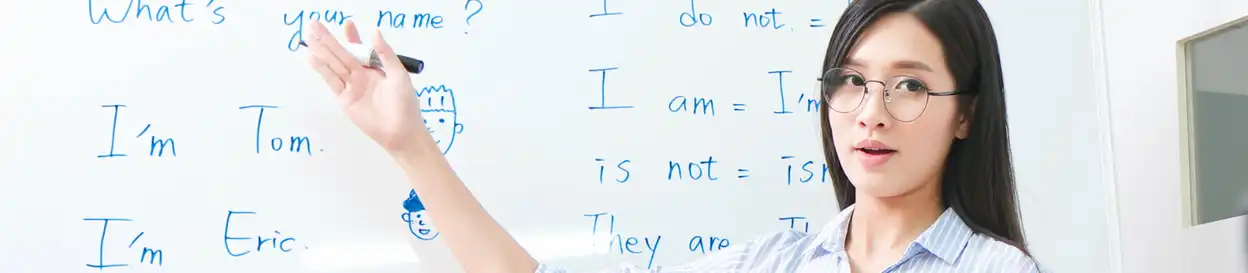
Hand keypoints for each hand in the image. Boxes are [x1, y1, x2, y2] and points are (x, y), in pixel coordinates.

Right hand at [304, 20, 429, 154]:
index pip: (360, 49)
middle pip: (341, 54)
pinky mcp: (344, 99)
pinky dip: (322, 69)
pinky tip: (312, 57)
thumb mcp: (399, 74)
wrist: (401, 132)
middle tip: (314, 23)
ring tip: (308, 37)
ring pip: (333, 65)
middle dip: (328, 39)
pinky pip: (332, 81)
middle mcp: (361, 75)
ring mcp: (351, 87)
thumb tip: (375, 31)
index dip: (352, 37)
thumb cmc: (405, 103)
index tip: (346, 23)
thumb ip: (385, 54)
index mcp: (375, 68)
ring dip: (321, 51)